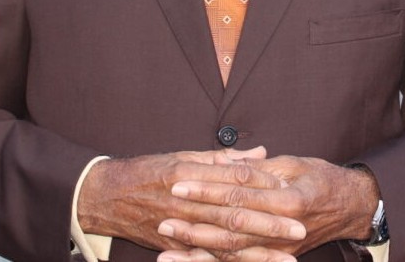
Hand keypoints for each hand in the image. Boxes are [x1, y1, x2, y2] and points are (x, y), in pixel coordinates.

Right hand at [77, 147, 305, 258]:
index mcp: (190, 172)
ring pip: (223, 243)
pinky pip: (203, 259)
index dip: (265, 185)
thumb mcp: (184, 155)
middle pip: (234, 214)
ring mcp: (177, 226)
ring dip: (256, 253)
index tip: (291, 190)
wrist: (104, 196)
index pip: (235, 179)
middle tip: (300, 229)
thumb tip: (260, 153)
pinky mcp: (171, 246)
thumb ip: (223, 157)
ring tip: (286, 259)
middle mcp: (185, 200)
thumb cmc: (148, 171)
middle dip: (269, 224)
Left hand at [158, 155, 378, 259]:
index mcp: (288, 199)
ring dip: (198, 250)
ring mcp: (280, 247)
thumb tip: (228, 164)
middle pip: (231, 226)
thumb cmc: (324, 180)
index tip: (179, 182)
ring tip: (168, 246)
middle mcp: (283, 228)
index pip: (239, 194)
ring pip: (233, 252)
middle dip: (195, 222)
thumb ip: (260, 168)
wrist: (353, 208)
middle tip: (164, 216)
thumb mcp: (295, 165)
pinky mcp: (277, 257)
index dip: (207, 189)